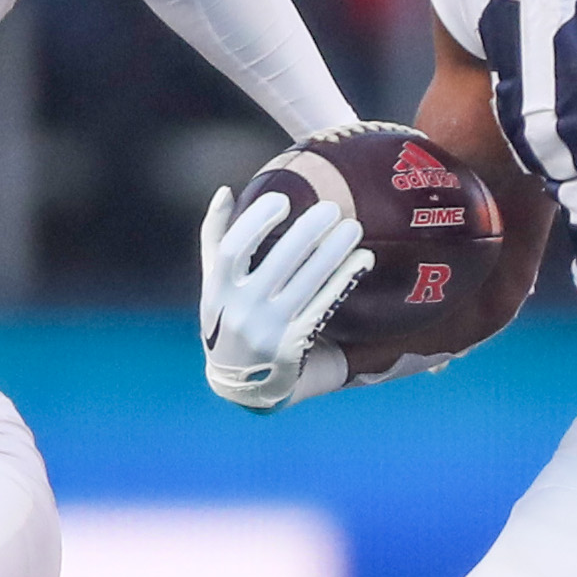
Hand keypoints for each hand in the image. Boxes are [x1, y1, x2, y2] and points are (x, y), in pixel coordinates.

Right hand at [197, 174, 368, 408]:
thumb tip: (226, 191)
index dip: (256, 222)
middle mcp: (241, 311)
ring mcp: (269, 330)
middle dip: (308, 232)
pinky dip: (344, 279)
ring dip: (333, 252)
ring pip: (307, 282)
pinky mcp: (296, 344)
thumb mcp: (214, 284)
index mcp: (217, 291)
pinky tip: (362, 259)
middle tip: (333, 208)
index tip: (283, 199)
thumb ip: (216, 237)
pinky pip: (325, 305)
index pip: (232, 249)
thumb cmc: (229, 319)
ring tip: (353, 227)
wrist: (242, 386)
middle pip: (277, 262)